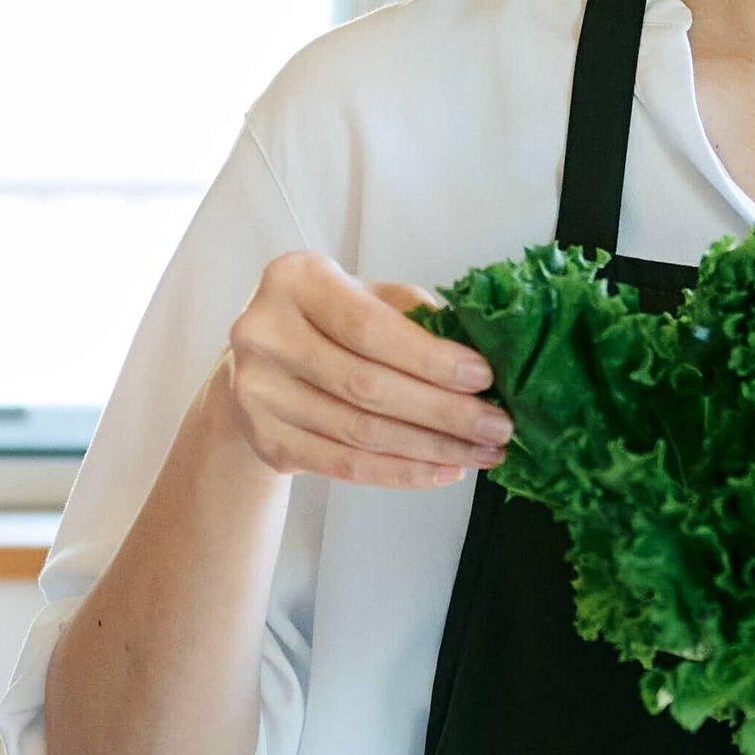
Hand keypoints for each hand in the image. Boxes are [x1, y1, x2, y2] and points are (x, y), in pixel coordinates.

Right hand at [210, 253, 512, 489]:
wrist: (264, 362)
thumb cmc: (329, 321)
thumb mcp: (367, 295)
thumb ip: (414, 315)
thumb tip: (481, 352)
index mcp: (295, 282)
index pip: (368, 328)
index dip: (430, 358)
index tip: (483, 378)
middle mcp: (264, 334)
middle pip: (365, 385)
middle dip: (443, 411)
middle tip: (497, 427)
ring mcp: (257, 391)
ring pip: (359, 432)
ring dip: (430, 448)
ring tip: (481, 453)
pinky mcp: (265, 439)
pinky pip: (343, 465)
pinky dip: (400, 472)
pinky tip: (442, 470)